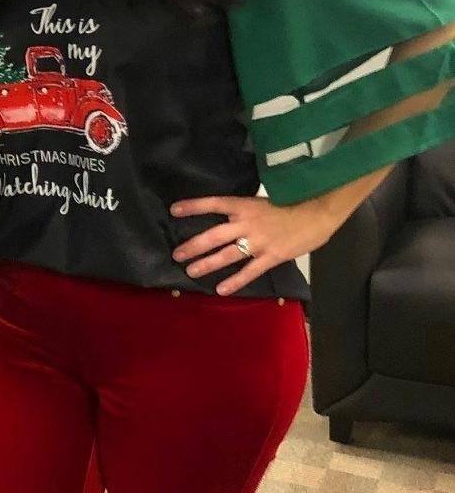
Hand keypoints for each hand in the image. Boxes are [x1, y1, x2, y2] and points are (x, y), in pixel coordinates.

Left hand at [170, 194, 338, 296]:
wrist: (318, 213)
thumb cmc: (291, 204)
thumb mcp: (262, 202)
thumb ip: (244, 211)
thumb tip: (225, 217)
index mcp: (245, 206)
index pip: (214, 203)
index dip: (194, 207)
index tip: (174, 210)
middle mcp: (248, 223)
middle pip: (214, 235)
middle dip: (193, 245)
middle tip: (177, 254)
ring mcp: (259, 241)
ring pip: (227, 254)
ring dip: (207, 263)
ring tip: (191, 271)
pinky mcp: (272, 256)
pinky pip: (250, 271)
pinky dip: (235, 281)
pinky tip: (221, 290)